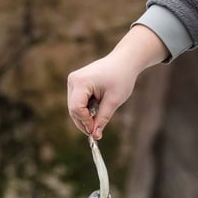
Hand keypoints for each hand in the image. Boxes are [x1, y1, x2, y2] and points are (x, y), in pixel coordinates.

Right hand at [67, 24, 169, 138]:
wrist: (124, 61)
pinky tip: (98, 107)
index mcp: (81, 82)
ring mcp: (73, 81)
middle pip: (73, 109)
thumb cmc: (121, 77)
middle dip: (84, 122)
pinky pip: (77, 102)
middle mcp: (73, 80)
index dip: (85, 122)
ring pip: (74, 107)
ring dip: (85, 116)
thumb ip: (102, 118)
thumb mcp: (114, 101)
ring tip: (100, 116)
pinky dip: (86, 110)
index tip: (96, 131)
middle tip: (97, 131)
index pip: (76, 109)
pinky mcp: (76, 83)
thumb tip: (95, 136)